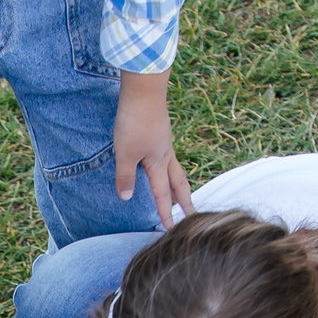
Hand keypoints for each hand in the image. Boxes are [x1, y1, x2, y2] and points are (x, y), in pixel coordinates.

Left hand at [113, 71, 192, 231]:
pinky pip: (168, 157)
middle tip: (192, 215)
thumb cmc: (134, 120)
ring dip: (179, 184)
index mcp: (158, 163)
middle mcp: (165, 155)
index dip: (165, 212)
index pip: (162, 194)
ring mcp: (164, 142)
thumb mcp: (125, 152)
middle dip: (184, 200)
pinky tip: (164, 165)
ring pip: (175, 169)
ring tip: (182, 194)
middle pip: (178, 182)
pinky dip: (170, 168)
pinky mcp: (160, 131)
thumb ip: (126, 176)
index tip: (170, 229)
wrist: (144, 88)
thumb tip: (126, 198)